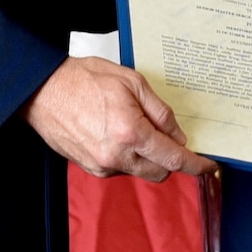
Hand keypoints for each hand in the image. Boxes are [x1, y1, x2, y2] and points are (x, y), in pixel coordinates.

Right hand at [23, 56, 215, 181]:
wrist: (42, 90)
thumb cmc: (83, 79)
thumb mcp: (132, 83)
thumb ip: (160, 112)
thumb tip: (178, 136)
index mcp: (131, 133)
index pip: (174, 158)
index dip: (196, 165)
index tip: (209, 166)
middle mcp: (117, 156)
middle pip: (160, 172)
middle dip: (170, 158)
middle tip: (164, 134)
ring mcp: (101, 166)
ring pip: (140, 171)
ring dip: (146, 157)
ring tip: (131, 125)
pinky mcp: (89, 168)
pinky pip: (120, 169)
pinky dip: (127, 156)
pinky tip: (114, 132)